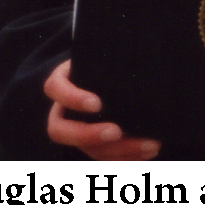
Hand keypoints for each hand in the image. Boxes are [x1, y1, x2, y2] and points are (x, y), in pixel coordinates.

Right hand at [44, 59, 160, 159]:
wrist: (123, 67)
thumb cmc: (115, 53)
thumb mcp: (111, 49)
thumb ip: (117, 52)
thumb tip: (139, 46)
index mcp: (64, 79)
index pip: (55, 87)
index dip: (72, 98)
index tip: (97, 103)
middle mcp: (64, 108)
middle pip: (60, 130)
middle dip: (87, 135)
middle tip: (116, 132)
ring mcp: (78, 129)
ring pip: (87, 150)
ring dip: (118, 152)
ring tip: (149, 145)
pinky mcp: (95, 143)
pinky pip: (105, 158)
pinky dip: (127, 158)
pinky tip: (149, 151)